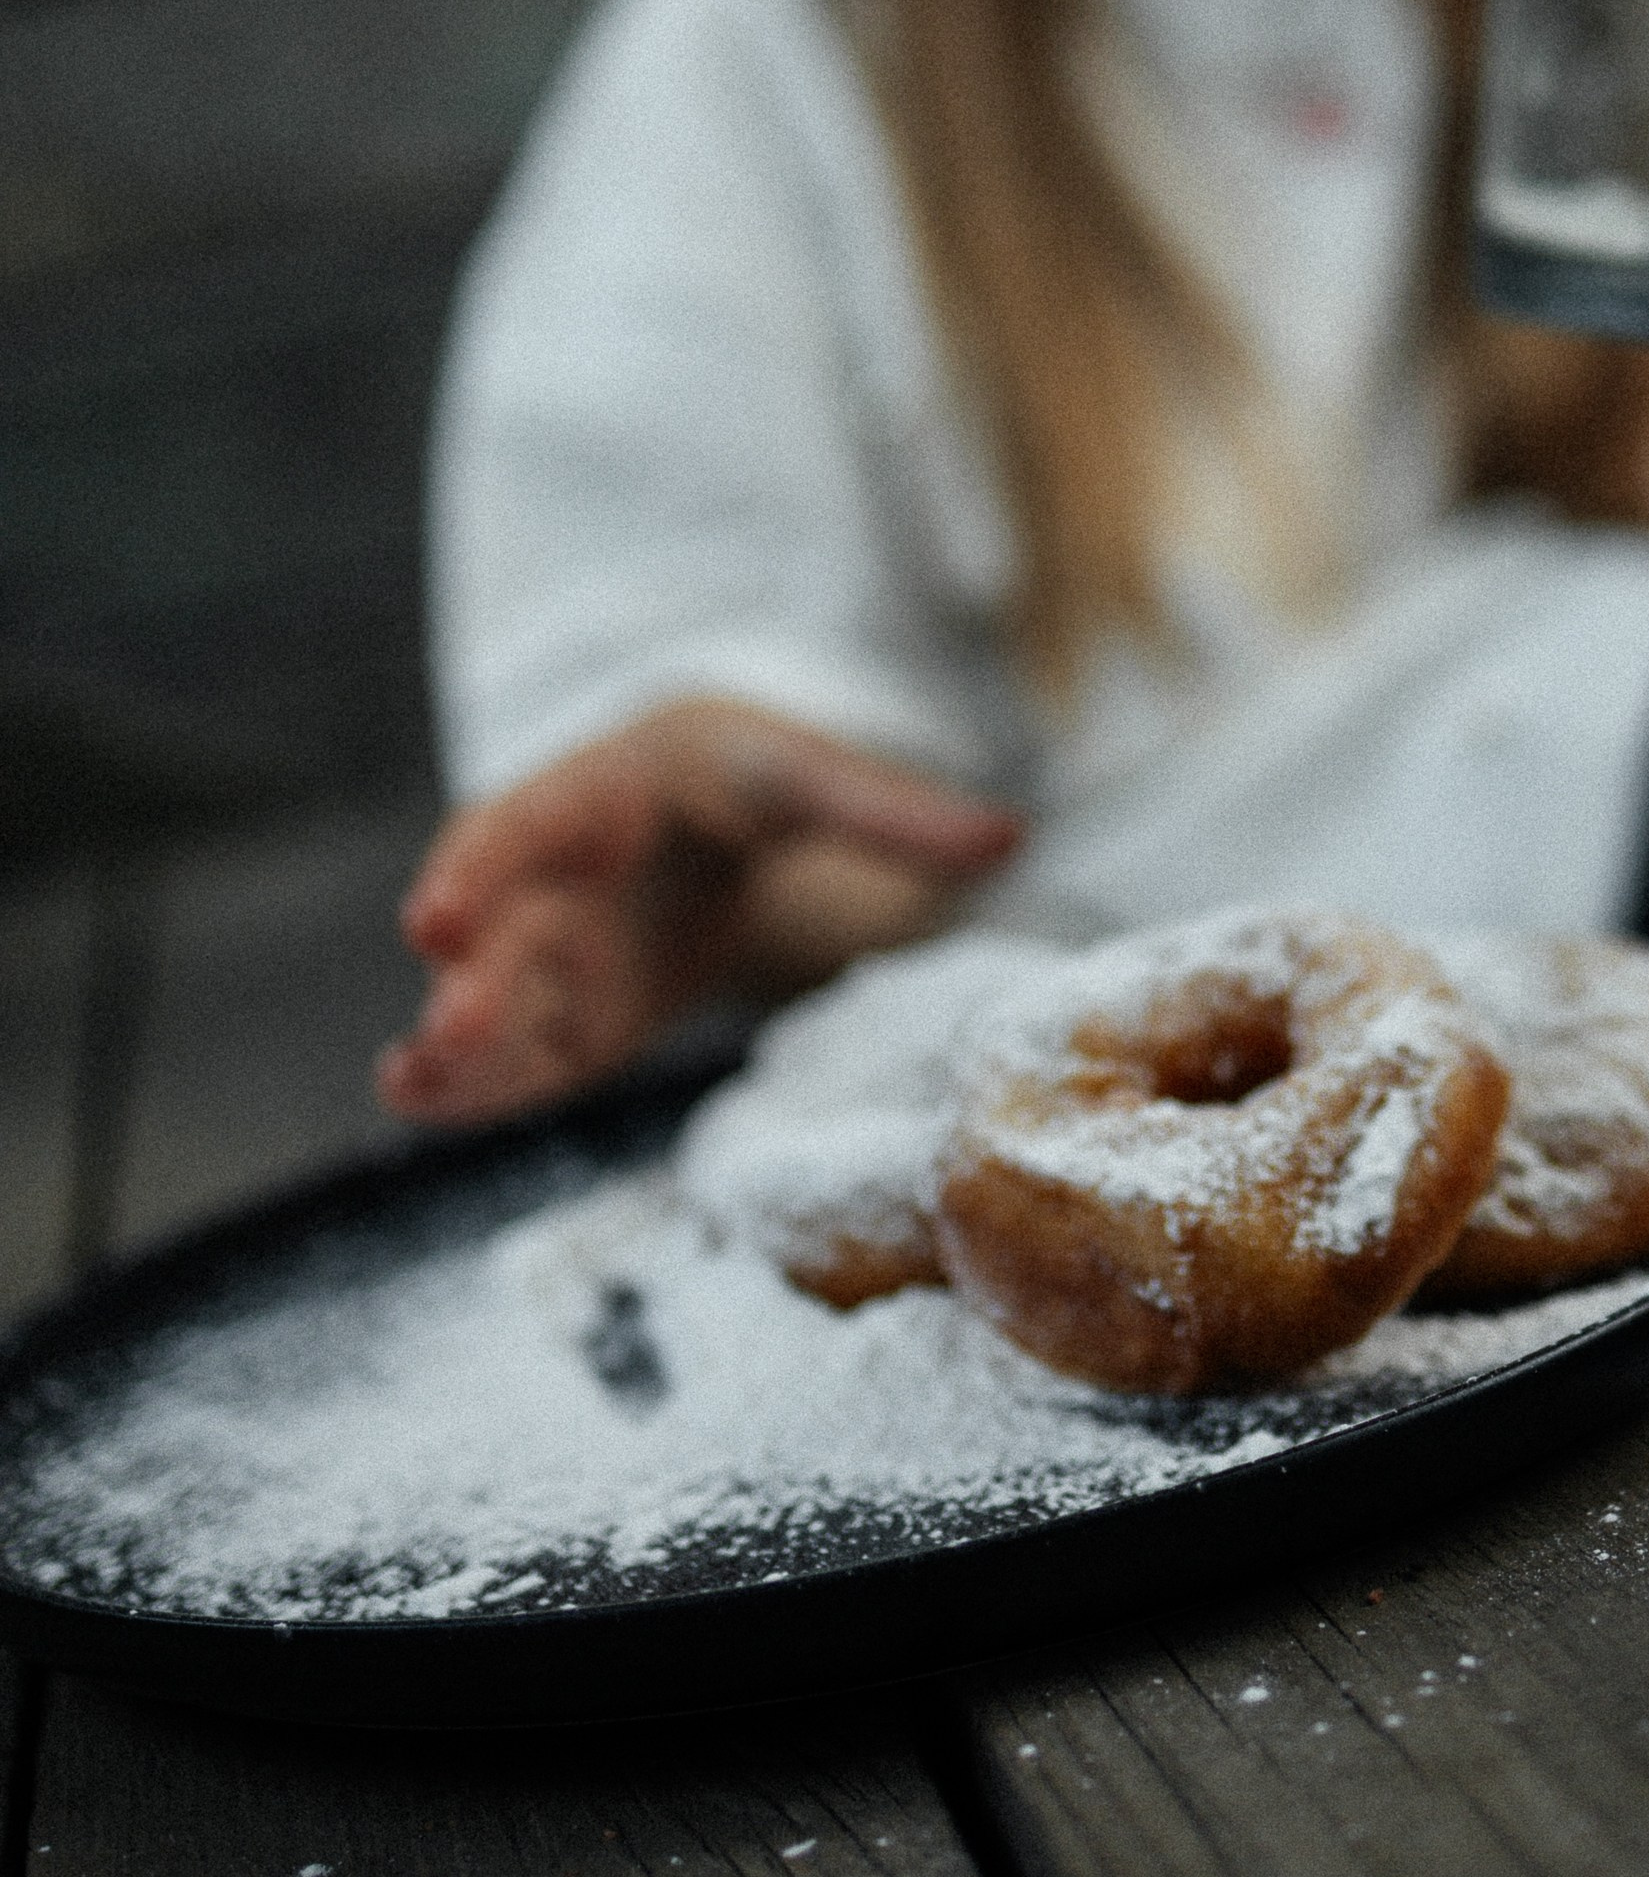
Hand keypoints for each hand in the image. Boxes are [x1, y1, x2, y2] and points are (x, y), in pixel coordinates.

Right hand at [380, 698, 1022, 1127]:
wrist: (692, 802)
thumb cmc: (738, 772)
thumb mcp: (811, 774)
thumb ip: (896, 813)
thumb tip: (1012, 835)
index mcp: (603, 791)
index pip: (532, 824)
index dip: (482, 868)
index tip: (439, 915)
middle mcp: (553, 873)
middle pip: (501, 929)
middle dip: (470, 983)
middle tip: (438, 1029)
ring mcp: (548, 949)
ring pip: (488, 1000)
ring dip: (451, 1045)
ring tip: (409, 1086)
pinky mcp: (565, 1016)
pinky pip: (511, 1051)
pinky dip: (473, 1080)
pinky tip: (424, 1104)